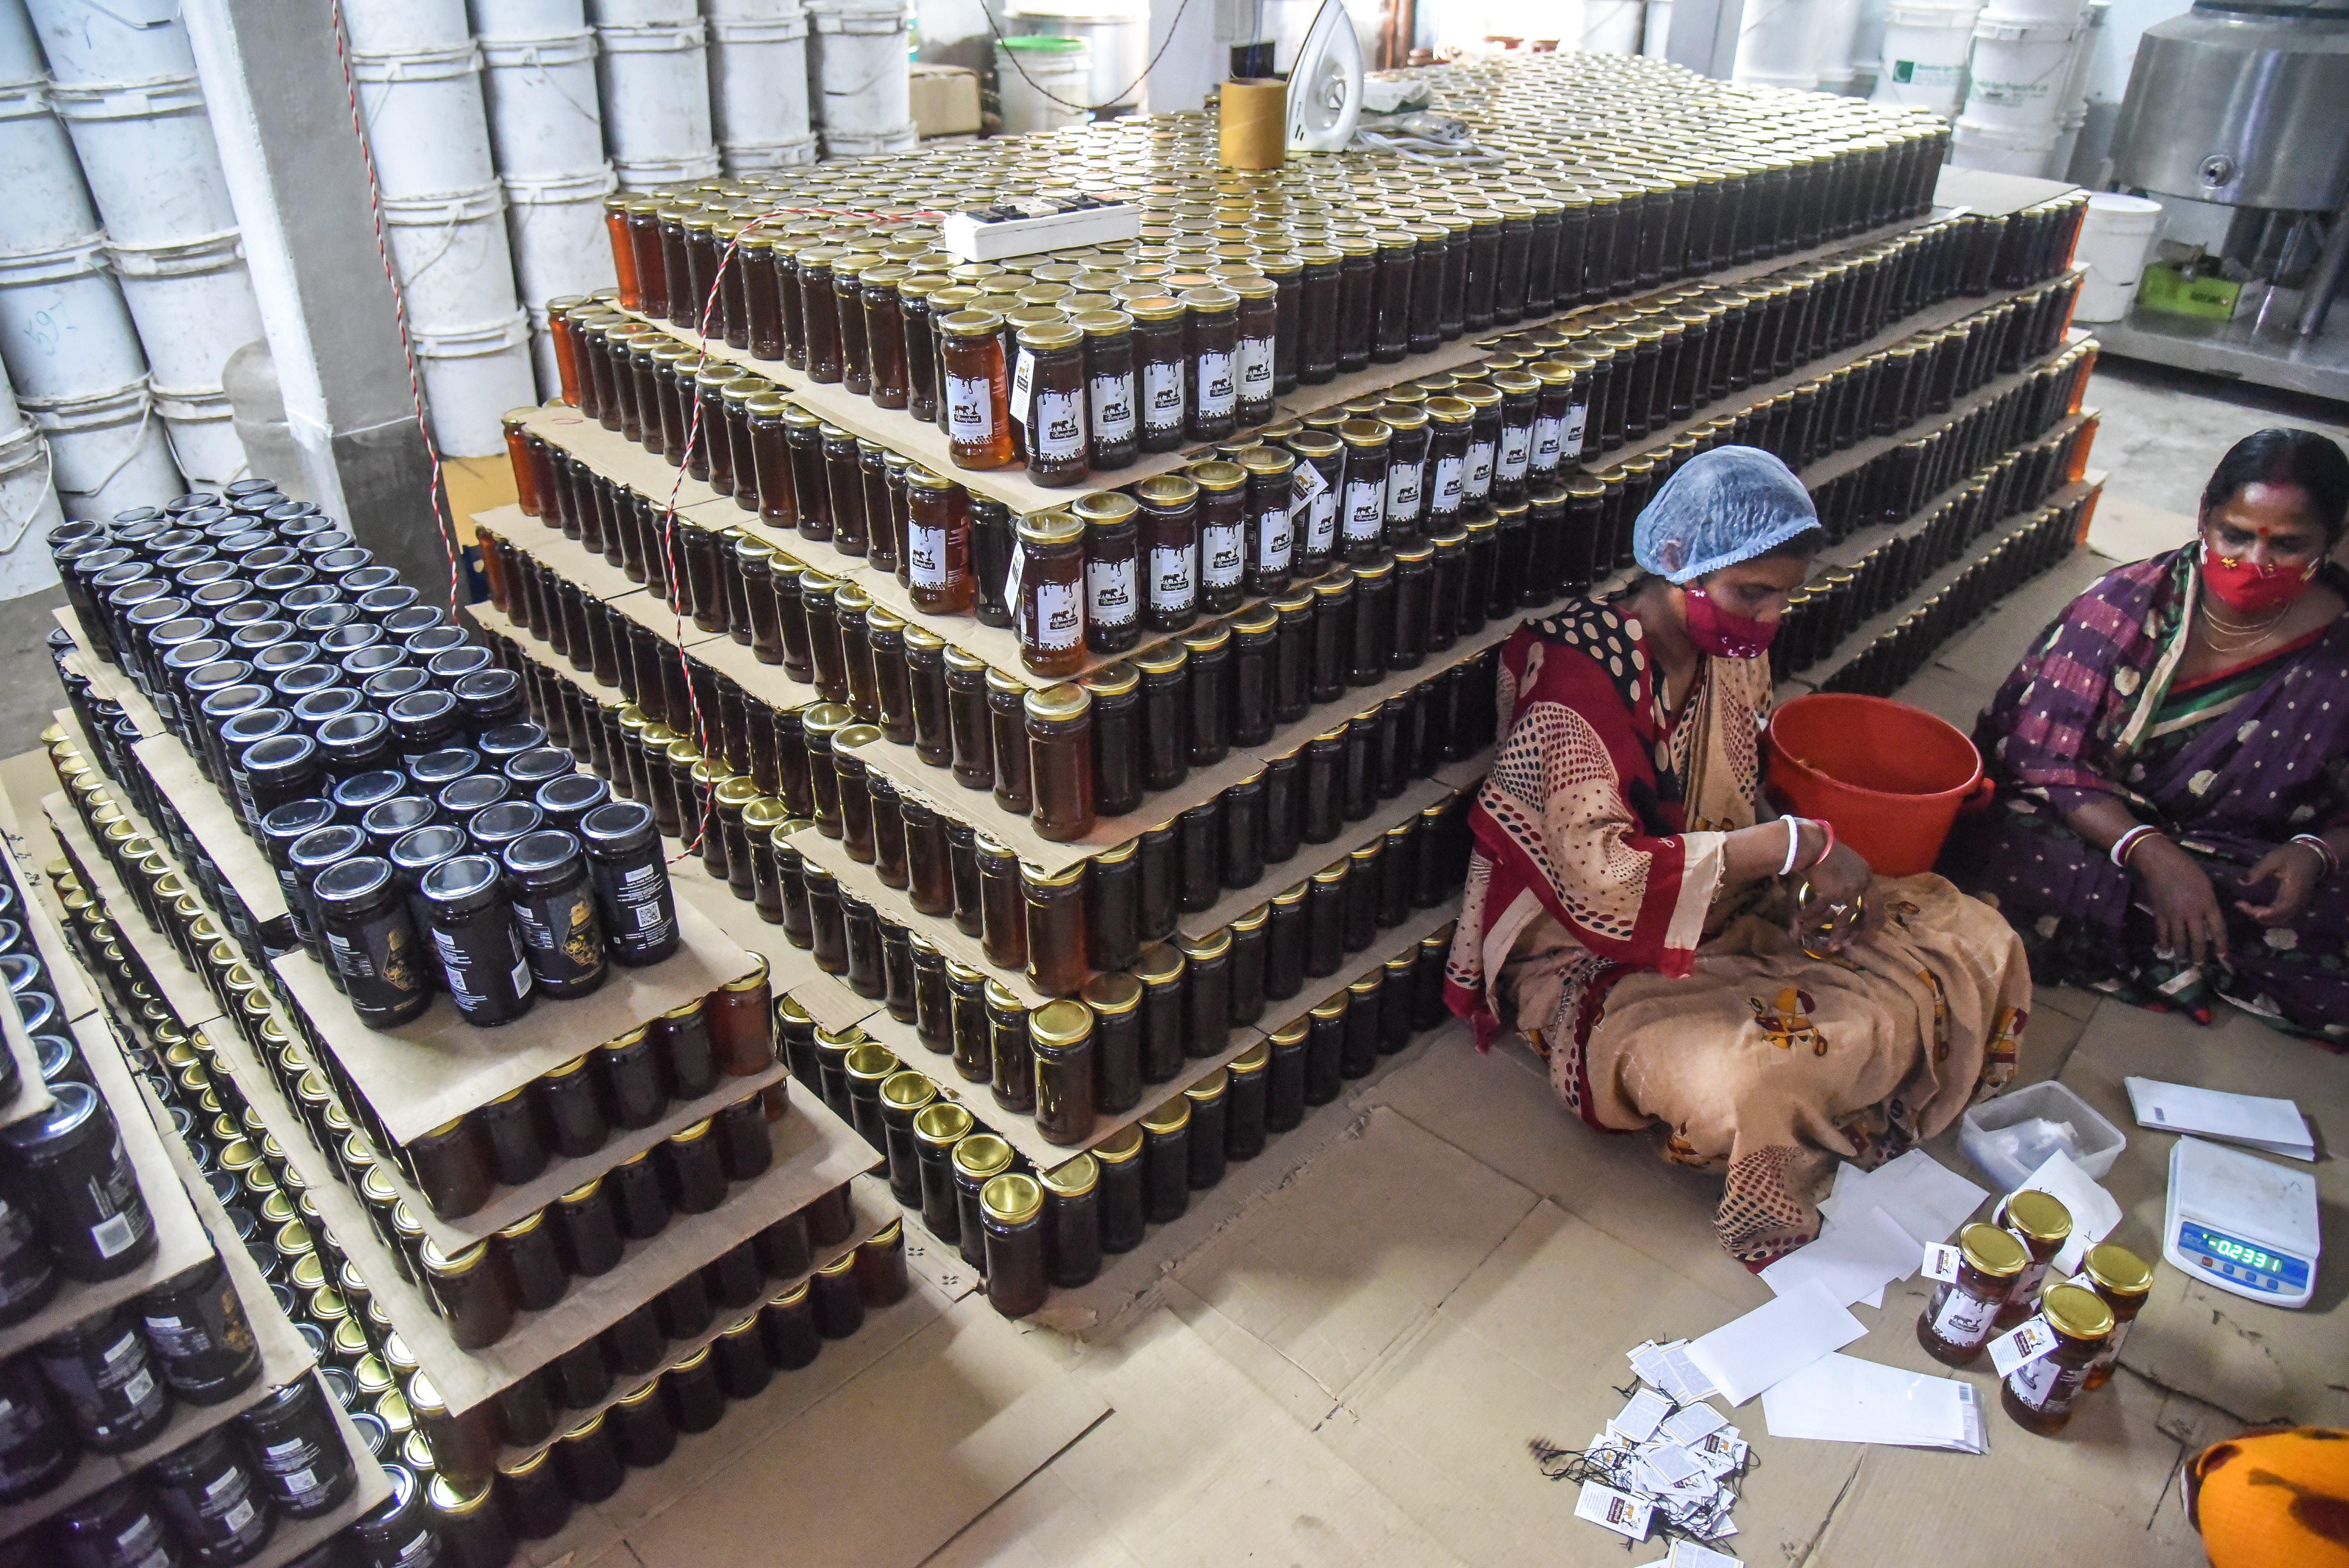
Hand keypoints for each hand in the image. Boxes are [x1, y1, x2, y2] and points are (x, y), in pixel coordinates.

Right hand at [1792, 841, 1875, 952]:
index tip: (1870, 928)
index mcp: (1866, 874)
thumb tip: (1840, 896)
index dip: (1873, 917)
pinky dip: (1811, 918)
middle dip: (1861, 932)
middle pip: (1868, 913)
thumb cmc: (1824, 850)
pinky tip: (1803, 924)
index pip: (1876, 900)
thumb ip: (1847, 878)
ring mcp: (1848, 889)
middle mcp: (1861, 883)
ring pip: (1846, 918)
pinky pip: (1822, 911)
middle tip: (1854, 944)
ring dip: (1837, 934)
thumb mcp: (1844, 863)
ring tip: (1831, 946)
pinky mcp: (1832, 893)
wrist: (1811, 844)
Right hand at [2132, 838, 2227, 962]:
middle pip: (2198, 939)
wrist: (2159, 861)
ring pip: (2179, 939)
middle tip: (2200, 963)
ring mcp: (2174, 914)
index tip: (2222, 955)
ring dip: (2182, 952)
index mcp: (2208, 903)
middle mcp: (2192, 912)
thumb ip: (2208, 901)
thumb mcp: (2205, 883)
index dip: (2220, 943)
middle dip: (2199, 953)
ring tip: (2183, 960)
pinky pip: (2162, 933)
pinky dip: (2163, 943)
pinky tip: (2165, 950)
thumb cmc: (2186, 867)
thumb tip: (2208, 916)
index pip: (2218, 929)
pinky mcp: (2159, 913)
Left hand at [2235, 841, 2326, 927]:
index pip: (2280, 910)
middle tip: (2240, 905)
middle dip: (2259, 916)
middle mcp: (2299, 901)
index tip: (2244, 907)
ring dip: (2263, 917)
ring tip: (2245, 907)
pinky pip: (2283, 914)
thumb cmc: (2293, 855)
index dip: (2263, 913)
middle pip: (2280, 918)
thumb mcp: (2274, 859)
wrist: (2312, 854)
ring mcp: (2299, 903)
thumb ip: (2258, 871)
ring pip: (2281, 919)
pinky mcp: (2296, 903)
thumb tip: (2241, 882)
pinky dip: (2269, 915)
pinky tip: (2256, 909)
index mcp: (2295, 890)